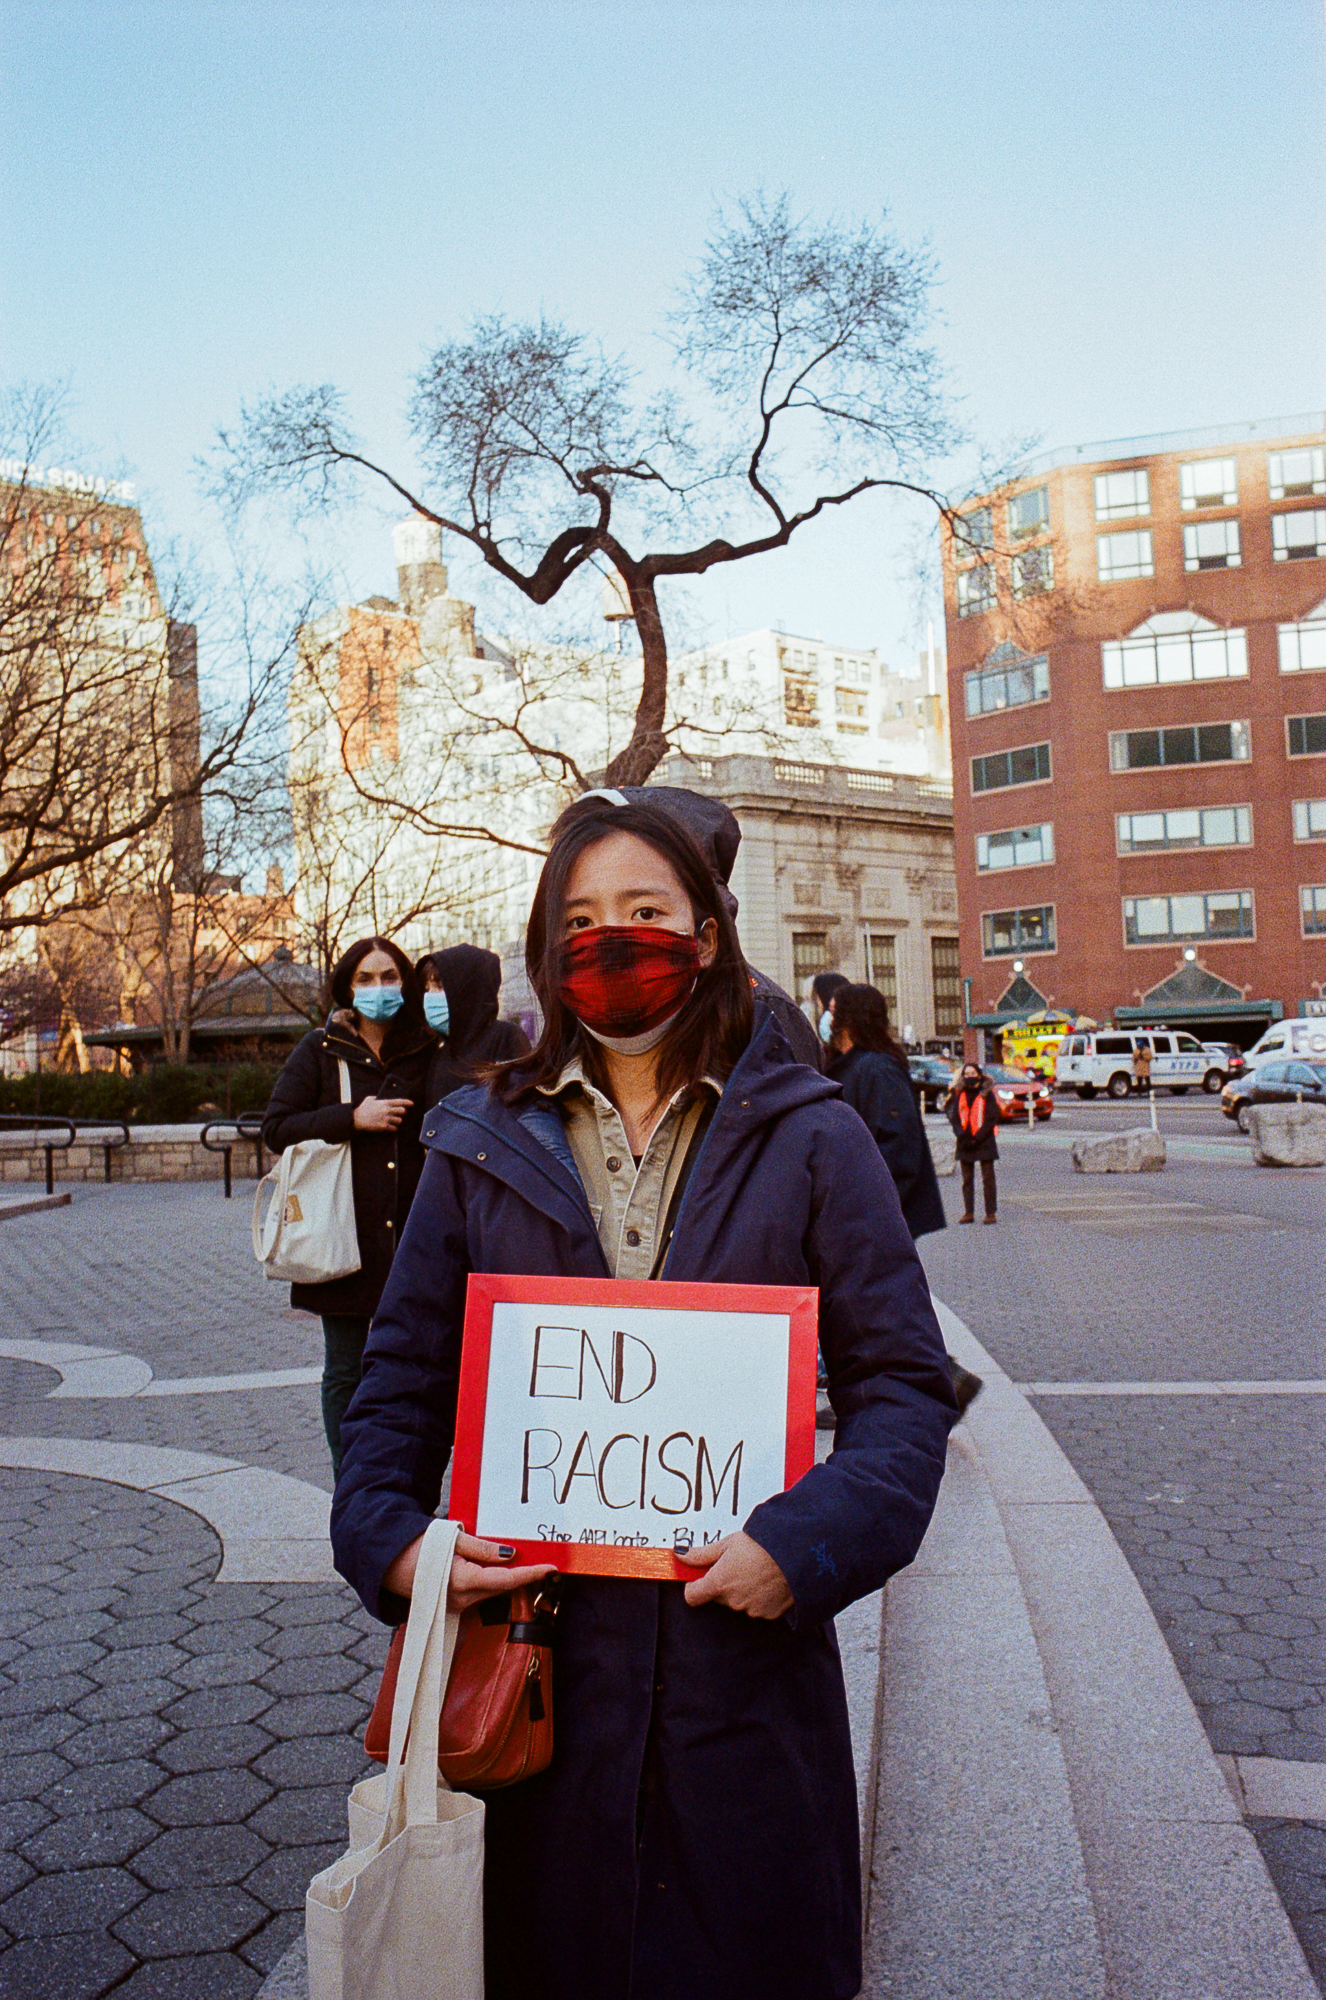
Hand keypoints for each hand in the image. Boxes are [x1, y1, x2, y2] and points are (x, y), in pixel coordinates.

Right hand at [354, 1096, 412, 1131]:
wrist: (357, 1119)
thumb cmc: (362, 1109)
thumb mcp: (369, 1099)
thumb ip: (375, 1098)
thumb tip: (378, 1098)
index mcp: (384, 1103)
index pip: (399, 1101)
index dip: (407, 1102)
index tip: (411, 1103)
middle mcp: (387, 1110)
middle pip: (402, 1111)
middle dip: (402, 1112)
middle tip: (399, 1114)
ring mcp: (386, 1119)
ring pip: (399, 1120)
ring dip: (397, 1121)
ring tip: (394, 1121)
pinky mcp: (384, 1126)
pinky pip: (394, 1128)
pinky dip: (394, 1128)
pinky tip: (391, 1127)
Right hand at [382, 1531, 554, 1611]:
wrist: (387, 1561)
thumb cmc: (417, 1546)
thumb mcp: (452, 1539)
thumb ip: (482, 1548)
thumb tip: (511, 1555)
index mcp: (462, 1581)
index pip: (505, 1580)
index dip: (531, 1574)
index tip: (552, 1568)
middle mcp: (461, 1599)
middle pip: (501, 1587)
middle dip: (524, 1577)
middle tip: (545, 1563)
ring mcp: (456, 1605)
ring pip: (491, 1592)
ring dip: (509, 1580)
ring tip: (528, 1565)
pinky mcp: (453, 1605)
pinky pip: (480, 1594)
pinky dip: (493, 1584)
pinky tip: (501, 1573)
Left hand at [682, 1532, 792, 1619]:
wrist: (798, 1554)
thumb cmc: (763, 1544)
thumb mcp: (729, 1543)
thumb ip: (703, 1554)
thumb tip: (681, 1555)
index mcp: (719, 1583)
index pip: (692, 1596)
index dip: (694, 1586)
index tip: (699, 1577)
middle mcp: (733, 1601)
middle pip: (717, 1597)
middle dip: (723, 1584)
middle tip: (737, 1565)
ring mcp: (751, 1609)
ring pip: (738, 1602)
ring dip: (742, 1591)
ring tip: (757, 1570)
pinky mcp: (768, 1615)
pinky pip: (757, 1607)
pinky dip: (759, 1598)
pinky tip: (769, 1581)